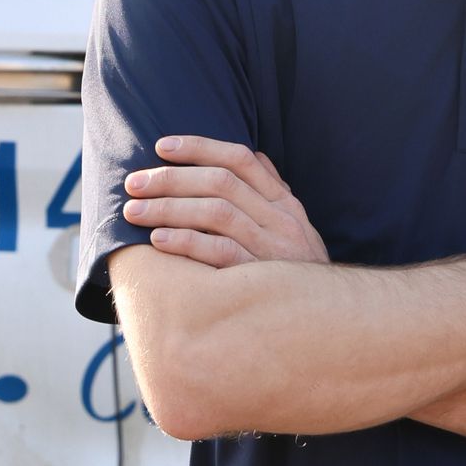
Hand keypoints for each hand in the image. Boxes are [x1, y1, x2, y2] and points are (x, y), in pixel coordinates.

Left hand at [122, 136, 329, 270]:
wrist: (332, 319)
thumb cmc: (298, 273)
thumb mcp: (294, 230)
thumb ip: (272, 194)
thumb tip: (254, 156)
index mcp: (284, 204)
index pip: (241, 160)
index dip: (200, 148)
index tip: (161, 146)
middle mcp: (281, 220)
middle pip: (221, 183)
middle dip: (171, 178)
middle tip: (133, 184)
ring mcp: (273, 249)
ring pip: (217, 213)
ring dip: (169, 208)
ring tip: (134, 212)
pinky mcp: (262, 280)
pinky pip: (221, 254)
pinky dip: (187, 243)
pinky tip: (158, 241)